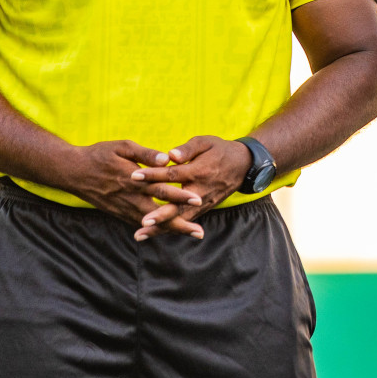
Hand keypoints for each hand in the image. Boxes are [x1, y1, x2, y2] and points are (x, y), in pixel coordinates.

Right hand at [64, 140, 202, 235]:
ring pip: (151, 222)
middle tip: (199, 232)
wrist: (73, 171)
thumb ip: (145, 154)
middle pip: (159, 213)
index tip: (198, 199)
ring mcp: (123, 208)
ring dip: (171, 229)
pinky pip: (140, 223)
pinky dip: (155, 228)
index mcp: (134, 179)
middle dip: (180, 223)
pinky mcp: (119, 213)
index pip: (161, 189)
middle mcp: (130, 197)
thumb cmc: (100, 155)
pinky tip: (170, 231)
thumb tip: (167, 159)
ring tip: (191, 233)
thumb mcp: (122, 147)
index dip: (180, 195)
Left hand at [127, 135, 252, 240]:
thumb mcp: (205, 142)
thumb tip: (170, 155)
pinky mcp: (205, 209)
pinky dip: (171, 228)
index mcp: (199, 171)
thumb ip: (187, 149)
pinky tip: (154, 234)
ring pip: (181, 218)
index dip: (153, 175)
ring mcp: (204, 202)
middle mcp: (201, 190)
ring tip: (141, 234)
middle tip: (143, 222)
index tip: (133, 176)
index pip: (172, 175)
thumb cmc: (220, 150)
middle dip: (160, 215)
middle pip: (178, 205)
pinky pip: (186, 220)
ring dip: (161, 228)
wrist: (244, 165)